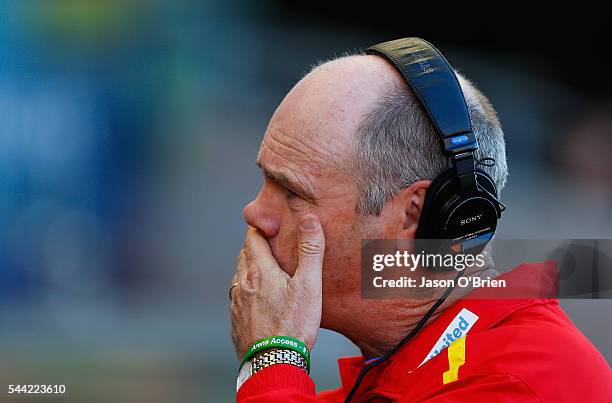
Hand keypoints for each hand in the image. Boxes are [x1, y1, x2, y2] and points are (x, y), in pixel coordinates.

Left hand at [230, 214, 324, 359]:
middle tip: (271, 244)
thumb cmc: (292, 326)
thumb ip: (310, 251)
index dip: (261, 228)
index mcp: (260, 271)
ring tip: (266, 270)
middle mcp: (243, 283)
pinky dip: (247, 291)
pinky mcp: (237, 320)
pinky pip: (239, 298)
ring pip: (240, 276)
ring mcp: (238, 303)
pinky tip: (259, 299)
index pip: (253, 238)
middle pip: (244, 255)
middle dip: (255, 246)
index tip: (271, 225)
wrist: (273, 364)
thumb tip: (309, 220)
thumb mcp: (308, 285)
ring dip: (250, 268)